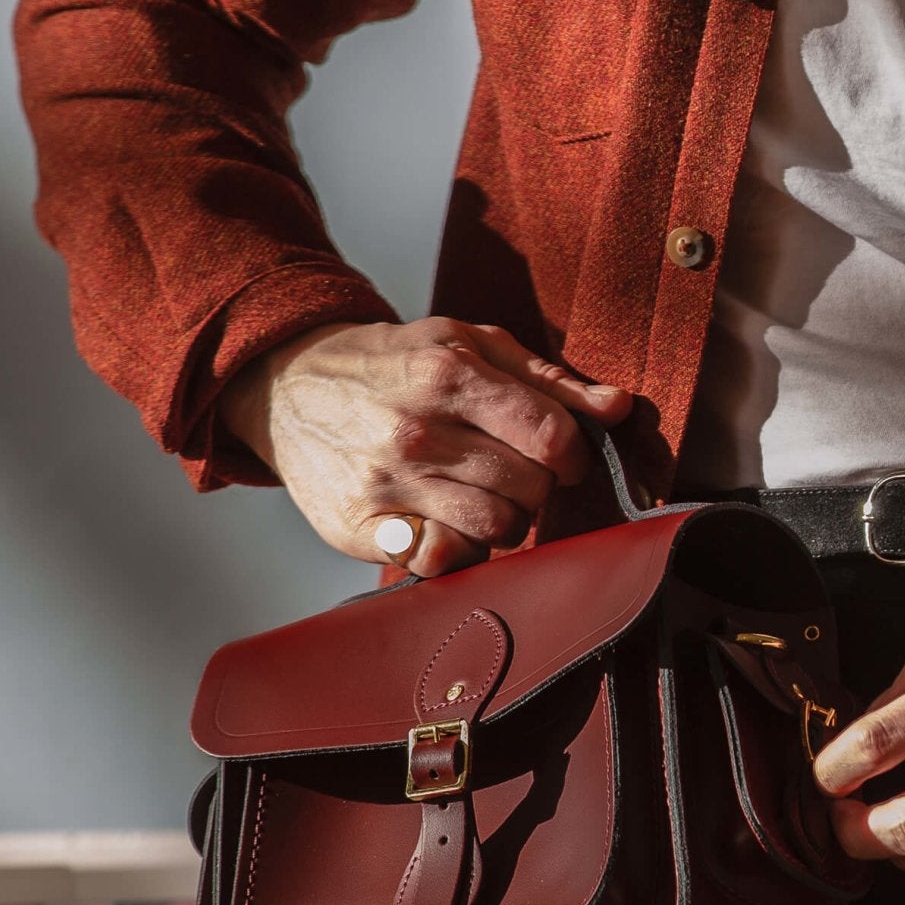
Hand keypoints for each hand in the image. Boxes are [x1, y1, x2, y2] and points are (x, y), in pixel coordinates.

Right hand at [217, 317, 631, 573]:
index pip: (551, 437)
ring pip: (495, 531)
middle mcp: (415, 431)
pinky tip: (443, 521)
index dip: (571, 454)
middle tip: (509, 471)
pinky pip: (442, 561)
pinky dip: (456, 548)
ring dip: (501, 520)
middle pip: (529, 490)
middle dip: (534, 485)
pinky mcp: (361, 527)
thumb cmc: (395, 363)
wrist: (288, 384)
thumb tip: (617, 409)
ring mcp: (386, 484)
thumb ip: (549, 380)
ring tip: (476, 493)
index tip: (559, 456)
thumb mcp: (468, 344)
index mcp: (449, 374)